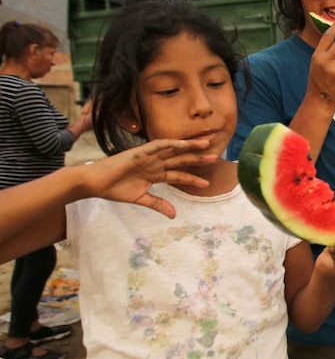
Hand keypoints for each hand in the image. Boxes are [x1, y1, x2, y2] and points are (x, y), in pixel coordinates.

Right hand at [83, 139, 218, 217]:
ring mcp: (148, 156)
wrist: (95, 183)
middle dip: (197, 159)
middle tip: (216, 157)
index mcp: (155, 174)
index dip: (192, 179)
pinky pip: (158, 145)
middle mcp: (155, 163)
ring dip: (189, 147)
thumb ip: (158, 204)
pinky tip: (183, 144)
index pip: (178, 175)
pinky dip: (171, 144)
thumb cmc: (115, 189)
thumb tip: (174, 215)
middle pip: (181, 159)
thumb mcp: (140, 199)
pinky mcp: (140, 151)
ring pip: (174, 149)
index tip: (207, 183)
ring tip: (206, 145)